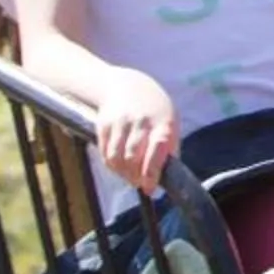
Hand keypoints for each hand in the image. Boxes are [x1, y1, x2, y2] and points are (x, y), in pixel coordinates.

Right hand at [93, 69, 179, 192]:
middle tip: (139, 183)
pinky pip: (105, 153)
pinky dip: (111, 164)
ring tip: (129, 176)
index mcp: (162, 123)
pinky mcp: (103, 125)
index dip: (151, 172)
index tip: (149, 188)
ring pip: (116, 158)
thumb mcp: (170, 122)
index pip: (157, 150)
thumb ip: (169, 147)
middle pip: (132, 158)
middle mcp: (141, 122)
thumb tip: (169, 176)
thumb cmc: (154, 109)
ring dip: (121, 173)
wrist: (125, 85)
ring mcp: (120, 123)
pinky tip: (118, 165)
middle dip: (135, 177)